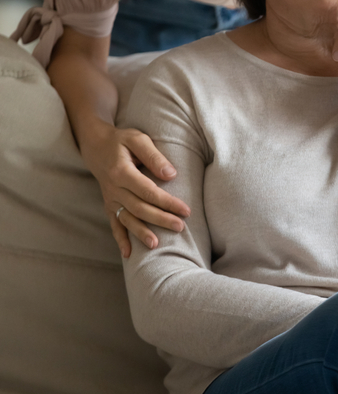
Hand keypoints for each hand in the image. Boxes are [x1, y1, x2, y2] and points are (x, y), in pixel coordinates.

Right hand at [79, 124, 190, 258]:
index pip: (148, 191)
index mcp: (121, 171)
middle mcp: (114, 188)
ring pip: (127, 219)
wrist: (96, 146)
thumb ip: (154, 156)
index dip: (167, 202)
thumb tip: (171, 175)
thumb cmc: (121, 141)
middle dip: (160, 219)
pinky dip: (120, 240)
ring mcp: (110, 199)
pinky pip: (114, 225)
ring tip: (156, 245)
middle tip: (180, 227)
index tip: (185, 210)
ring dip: (141, 233)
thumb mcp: (137, 139)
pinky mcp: (108, 205)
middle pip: (139, 208)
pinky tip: (128, 254)